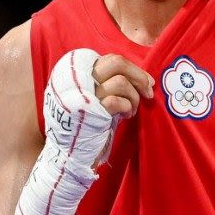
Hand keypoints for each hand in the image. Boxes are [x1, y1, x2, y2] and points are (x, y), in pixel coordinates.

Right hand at [18, 49, 149, 214]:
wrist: (66, 155)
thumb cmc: (84, 126)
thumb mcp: (92, 98)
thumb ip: (106, 84)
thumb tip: (139, 76)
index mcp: (73, 74)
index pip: (108, 59)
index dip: (131, 68)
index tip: (145, 81)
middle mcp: (73, 80)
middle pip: (115, 63)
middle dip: (138, 75)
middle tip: (148, 90)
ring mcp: (80, 94)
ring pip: (120, 81)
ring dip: (134, 96)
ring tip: (131, 110)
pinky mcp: (89, 110)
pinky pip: (117, 99)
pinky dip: (128, 106)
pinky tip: (126, 116)